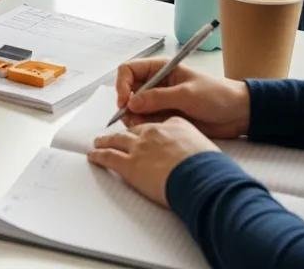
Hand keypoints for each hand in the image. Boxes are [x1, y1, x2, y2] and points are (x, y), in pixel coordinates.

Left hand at [88, 118, 217, 206]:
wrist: (203, 178)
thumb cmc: (210, 168)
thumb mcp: (204, 146)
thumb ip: (193, 145)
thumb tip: (196, 156)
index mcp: (173, 124)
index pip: (155, 124)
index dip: (147, 130)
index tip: (143, 133)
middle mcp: (153, 132)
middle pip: (133, 130)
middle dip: (123, 133)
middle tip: (114, 135)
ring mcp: (139, 147)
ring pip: (116, 140)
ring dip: (105, 141)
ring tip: (99, 142)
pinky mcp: (129, 164)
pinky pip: (108, 157)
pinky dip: (99, 156)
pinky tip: (93, 156)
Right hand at [113, 58, 250, 137]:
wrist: (239, 115)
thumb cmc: (216, 96)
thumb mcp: (187, 94)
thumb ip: (158, 98)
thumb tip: (131, 102)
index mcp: (160, 69)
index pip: (129, 70)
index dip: (122, 84)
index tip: (124, 101)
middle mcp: (156, 84)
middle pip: (128, 90)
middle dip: (126, 104)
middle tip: (131, 119)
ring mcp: (160, 102)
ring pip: (135, 108)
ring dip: (134, 118)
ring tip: (143, 127)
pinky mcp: (165, 118)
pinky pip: (146, 121)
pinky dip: (144, 127)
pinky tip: (151, 132)